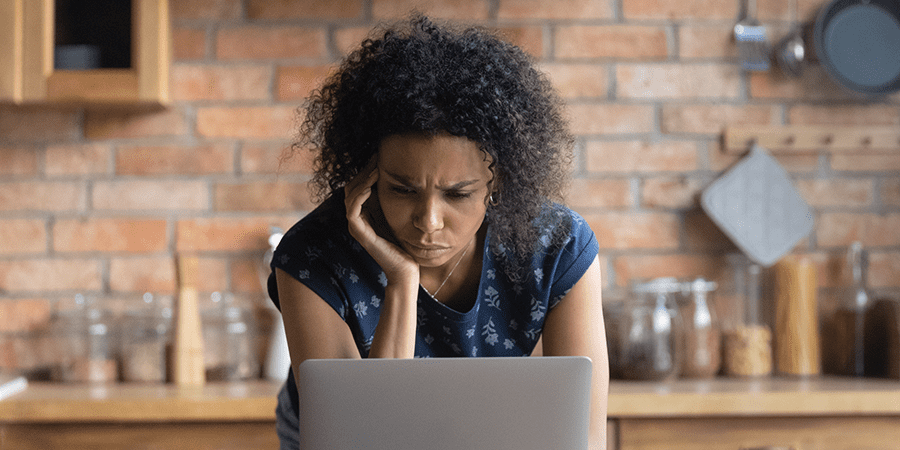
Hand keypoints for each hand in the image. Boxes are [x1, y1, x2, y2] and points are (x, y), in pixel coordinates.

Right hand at [344, 159, 418, 283]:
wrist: (407, 268)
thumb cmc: (406, 242)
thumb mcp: (401, 213)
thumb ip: (395, 198)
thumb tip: (400, 174)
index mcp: (366, 211)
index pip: (359, 184)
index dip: (367, 169)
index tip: (379, 155)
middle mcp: (358, 217)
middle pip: (352, 186)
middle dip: (364, 170)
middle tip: (376, 157)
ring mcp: (357, 226)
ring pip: (350, 195)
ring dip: (362, 179)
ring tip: (375, 168)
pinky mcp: (360, 233)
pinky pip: (352, 210)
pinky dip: (359, 195)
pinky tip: (370, 186)